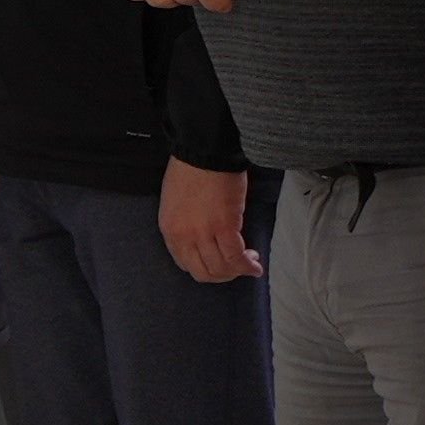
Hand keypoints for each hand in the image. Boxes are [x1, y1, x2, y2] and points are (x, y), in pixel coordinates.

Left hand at [157, 164, 254, 284]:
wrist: (204, 149)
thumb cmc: (192, 168)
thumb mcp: (176, 202)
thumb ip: (186, 224)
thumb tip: (204, 238)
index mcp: (169, 230)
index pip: (185, 263)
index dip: (205, 267)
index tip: (218, 262)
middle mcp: (183, 236)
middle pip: (203, 272)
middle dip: (222, 275)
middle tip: (237, 267)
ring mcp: (203, 234)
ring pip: (221, 268)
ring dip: (237, 271)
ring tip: (250, 263)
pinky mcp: (224, 227)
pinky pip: (236, 257)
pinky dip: (247, 265)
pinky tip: (255, 265)